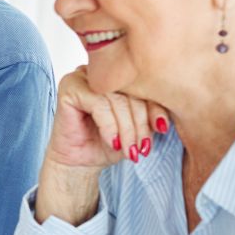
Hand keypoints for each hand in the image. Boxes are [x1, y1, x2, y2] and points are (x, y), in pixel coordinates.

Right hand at [48, 65, 168, 169]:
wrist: (79, 162)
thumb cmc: (107, 143)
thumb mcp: (137, 128)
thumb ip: (149, 115)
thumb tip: (166, 117)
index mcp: (119, 75)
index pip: (144, 85)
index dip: (156, 107)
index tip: (162, 129)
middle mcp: (101, 72)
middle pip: (131, 91)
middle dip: (140, 123)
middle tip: (142, 148)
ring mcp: (83, 76)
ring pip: (117, 99)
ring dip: (126, 129)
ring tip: (129, 150)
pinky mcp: (69, 88)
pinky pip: (98, 104)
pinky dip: (109, 126)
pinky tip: (113, 142)